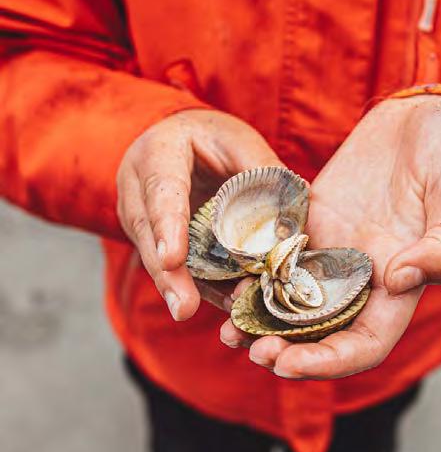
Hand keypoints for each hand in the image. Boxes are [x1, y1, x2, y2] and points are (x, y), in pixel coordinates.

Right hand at [117, 109, 281, 319]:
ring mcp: (140, 216)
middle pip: (149, 233)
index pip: (162, 190)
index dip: (167, 225)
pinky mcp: (151, 238)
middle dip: (167, 273)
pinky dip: (193, 285)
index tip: (171, 259)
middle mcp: (138, 187)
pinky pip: (170, 264)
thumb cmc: (213, 139)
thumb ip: (262, 176)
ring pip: (153, 255)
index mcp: (159, 153)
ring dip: (174, 287)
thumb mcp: (241, 143)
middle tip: (182, 307)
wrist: (182, 141)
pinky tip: (215, 303)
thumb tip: (290, 226)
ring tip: (187, 312)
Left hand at [221, 95, 440, 377]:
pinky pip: (278, 257)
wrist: (425, 118)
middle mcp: (362, 278)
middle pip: (321, 332)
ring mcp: (332, 252)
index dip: (328, 362)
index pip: (364, 344)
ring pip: (293, 301)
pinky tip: (229, 281)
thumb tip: (401, 280)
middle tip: (250, 350)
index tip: (287, 366)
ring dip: (262, 320)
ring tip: (229, 329)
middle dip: (286, 350)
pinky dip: (256, 274)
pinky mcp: (310, 225)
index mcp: (400, 285)